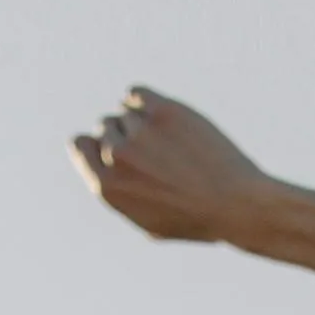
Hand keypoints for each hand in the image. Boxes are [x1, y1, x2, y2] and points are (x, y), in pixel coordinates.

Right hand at [70, 85, 271, 245]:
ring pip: (126, 112)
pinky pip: (135, 93)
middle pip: (105, 126)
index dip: (96, 145)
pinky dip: (142, 100)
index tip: (115, 149)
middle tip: (156, 152)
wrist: (236, 203)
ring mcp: (139, 131)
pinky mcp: (164, 111)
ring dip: (142, 121)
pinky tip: (160, 114)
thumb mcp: (148, 222)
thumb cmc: (195, 219)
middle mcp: (118, 157)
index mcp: (107, 187)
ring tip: (170, 143)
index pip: (79, 144)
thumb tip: (102, 169)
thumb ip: (121, 194)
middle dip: (124, 134)